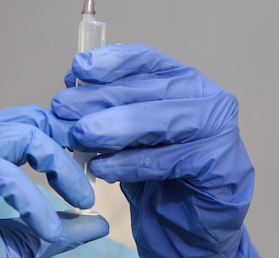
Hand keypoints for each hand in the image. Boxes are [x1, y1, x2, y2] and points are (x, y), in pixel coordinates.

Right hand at [0, 107, 108, 257]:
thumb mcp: (22, 245)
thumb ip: (56, 231)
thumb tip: (97, 222)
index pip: (30, 126)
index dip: (64, 140)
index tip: (93, 168)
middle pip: (29, 118)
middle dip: (67, 141)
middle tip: (93, 174)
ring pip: (22, 135)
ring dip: (59, 166)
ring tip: (83, 200)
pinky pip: (3, 172)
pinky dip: (33, 200)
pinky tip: (49, 229)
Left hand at [50, 43, 258, 256]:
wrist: (186, 220)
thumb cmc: (155, 168)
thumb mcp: (126, 131)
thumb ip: (108, 107)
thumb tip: (70, 87)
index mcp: (181, 79)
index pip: (145, 59)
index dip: (110, 61)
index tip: (77, 68)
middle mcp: (204, 97)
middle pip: (145, 90)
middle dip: (97, 98)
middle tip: (61, 107)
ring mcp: (217, 130)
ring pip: (156, 122)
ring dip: (111, 127)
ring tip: (78, 135)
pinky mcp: (218, 165)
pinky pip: (166, 161)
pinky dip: (128, 164)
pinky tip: (100, 168)